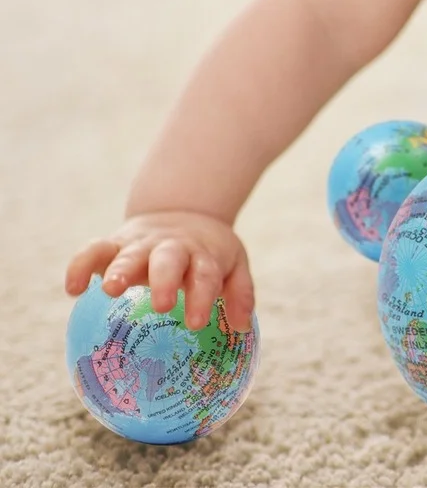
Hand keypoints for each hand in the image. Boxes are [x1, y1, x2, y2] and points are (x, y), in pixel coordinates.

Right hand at [65, 212, 254, 332]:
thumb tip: (243, 326)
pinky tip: (73, 288)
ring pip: (129, 253)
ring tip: (110, 290)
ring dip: (120, 269)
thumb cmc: (208, 251)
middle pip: (168, 259)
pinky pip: (94, 249)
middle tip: (160, 304)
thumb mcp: (233, 264)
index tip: (195, 321)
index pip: (205, 273)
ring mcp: (141, 243)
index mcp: (202, 255)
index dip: (201, 295)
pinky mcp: (115, 242)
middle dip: (163, 279)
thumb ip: (240, 292)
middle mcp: (171, 247)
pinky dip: (81, 264)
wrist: (183, 210)